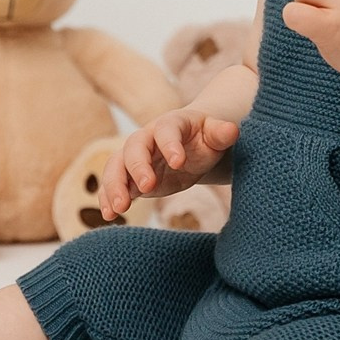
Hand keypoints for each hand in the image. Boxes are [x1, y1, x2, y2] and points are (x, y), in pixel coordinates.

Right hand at [100, 109, 239, 219]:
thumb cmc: (204, 140)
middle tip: (146, 187)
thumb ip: (221, 134)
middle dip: (138, 167)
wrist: (190, 148)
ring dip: (114, 186)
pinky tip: (109, 216)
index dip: (170, 144)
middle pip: (134, 148)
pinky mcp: (130, 178)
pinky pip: (113, 185)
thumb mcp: (215, 136)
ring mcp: (135, 158)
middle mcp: (147, 138)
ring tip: (119, 209)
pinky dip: (108, 198)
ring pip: (116, 167)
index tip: (178, 162)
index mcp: (170, 124)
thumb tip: (232, 130)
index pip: (166, 130)